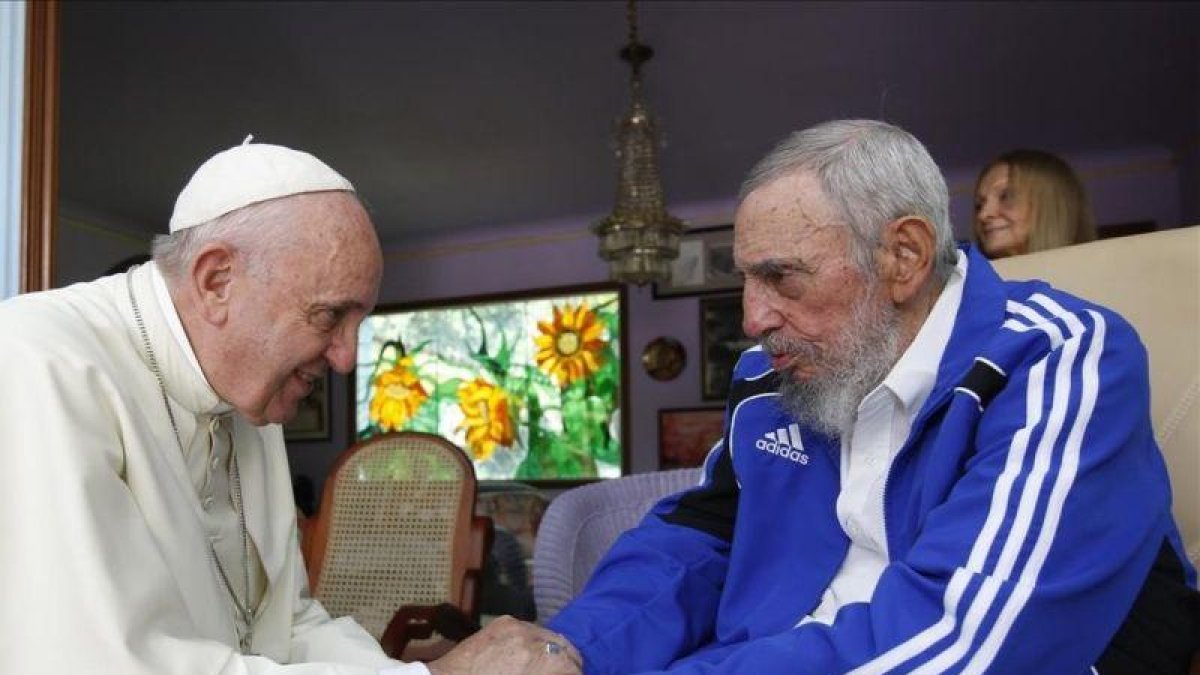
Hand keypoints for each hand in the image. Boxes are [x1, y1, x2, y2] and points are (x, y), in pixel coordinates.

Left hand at [426, 615, 581, 674]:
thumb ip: (548, 674)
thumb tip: (565, 672)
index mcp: (540, 662)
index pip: (574, 668)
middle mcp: (532, 638)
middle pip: (567, 648)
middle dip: (569, 664)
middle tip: (568, 673)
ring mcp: (517, 626)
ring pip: (549, 636)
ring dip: (553, 652)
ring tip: (548, 667)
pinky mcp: (502, 622)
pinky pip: (529, 629)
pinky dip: (533, 642)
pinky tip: (526, 656)